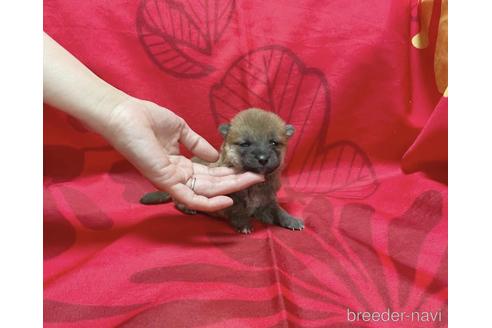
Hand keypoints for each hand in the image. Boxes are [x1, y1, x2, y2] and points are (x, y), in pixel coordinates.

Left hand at [100, 97, 263, 210]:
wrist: (126, 116)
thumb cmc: (148, 119)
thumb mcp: (180, 129)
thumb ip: (197, 144)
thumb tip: (215, 154)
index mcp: (180, 164)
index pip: (210, 173)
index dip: (230, 172)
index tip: (248, 168)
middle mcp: (178, 176)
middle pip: (213, 183)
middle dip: (237, 180)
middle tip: (259, 176)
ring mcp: (172, 181)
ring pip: (207, 191)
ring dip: (231, 189)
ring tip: (253, 180)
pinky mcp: (166, 182)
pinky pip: (190, 198)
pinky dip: (210, 202)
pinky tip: (229, 199)